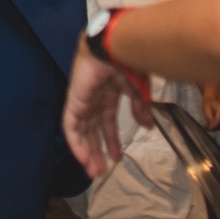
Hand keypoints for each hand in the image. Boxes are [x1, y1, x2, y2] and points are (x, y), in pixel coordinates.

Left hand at [63, 40, 145, 178]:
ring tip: (93, 171)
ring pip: (82, 131)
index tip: (117, 158)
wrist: (116, 47)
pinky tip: (84, 158)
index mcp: (109, 92)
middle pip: (93, 129)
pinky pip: (71, 126)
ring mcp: (83, 99)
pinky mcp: (75, 101)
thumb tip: (148, 126)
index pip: (107, 121)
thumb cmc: (129, 62)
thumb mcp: (140, 89)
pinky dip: (76, 143)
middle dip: (97, 151)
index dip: (112, 140)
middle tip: (101, 171)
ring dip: (87, 152)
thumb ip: (141, 108)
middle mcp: (94, 98)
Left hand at [201, 94, 219, 131]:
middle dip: (214, 128)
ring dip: (216, 128)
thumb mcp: (206, 110)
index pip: (219, 119)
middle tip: (206, 128)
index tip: (209, 129)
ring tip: (208, 127)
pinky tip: (212, 126)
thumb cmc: (208, 104)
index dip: (214, 125)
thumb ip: (209, 119)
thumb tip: (211, 128)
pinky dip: (218, 127)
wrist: (212, 100)